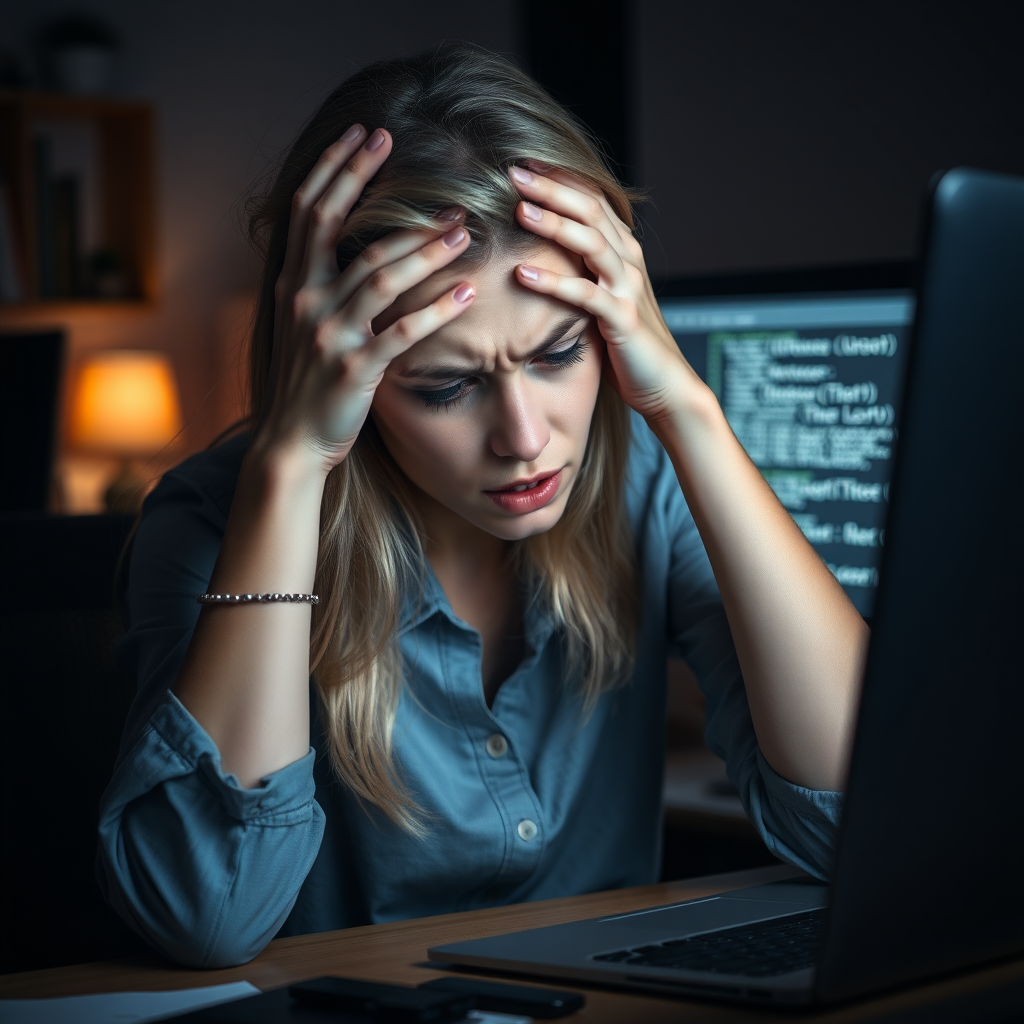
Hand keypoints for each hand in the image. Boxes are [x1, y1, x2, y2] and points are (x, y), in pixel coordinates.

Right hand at [256, 125, 475, 476]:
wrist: (292, 442)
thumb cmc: (307, 381)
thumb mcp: (302, 323)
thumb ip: (320, 283)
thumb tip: (349, 244)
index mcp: (293, 284)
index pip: (309, 210)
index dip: (336, 167)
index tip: (365, 135)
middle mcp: (304, 301)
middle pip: (340, 229)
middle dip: (373, 186)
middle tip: (414, 157)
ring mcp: (327, 336)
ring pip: (379, 278)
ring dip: (423, 249)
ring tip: (462, 228)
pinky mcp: (354, 370)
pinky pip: (402, 334)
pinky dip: (437, 311)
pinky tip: (469, 294)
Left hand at [507, 164, 704, 425]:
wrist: (664, 384)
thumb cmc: (626, 345)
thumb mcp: (602, 299)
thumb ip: (581, 273)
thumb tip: (538, 255)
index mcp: (624, 252)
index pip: (592, 199)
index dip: (560, 178)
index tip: (523, 163)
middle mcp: (630, 262)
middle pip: (591, 210)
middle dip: (552, 188)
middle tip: (513, 172)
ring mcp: (628, 289)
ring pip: (592, 243)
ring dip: (555, 224)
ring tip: (519, 210)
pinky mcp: (623, 320)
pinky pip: (586, 295)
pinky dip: (553, 283)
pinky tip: (522, 273)